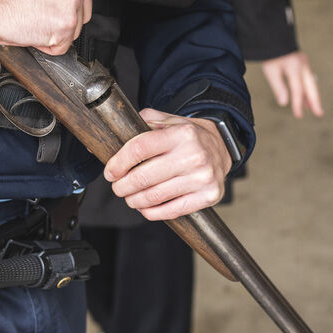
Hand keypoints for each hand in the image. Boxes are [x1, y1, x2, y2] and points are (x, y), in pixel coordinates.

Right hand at [0, 0, 97, 54]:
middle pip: (84, 10)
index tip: (54, 1)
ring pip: (75, 29)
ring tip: (34, 17)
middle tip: (39, 8)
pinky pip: (63, 45)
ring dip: (55, 30)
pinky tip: (33, 28)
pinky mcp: (65, 24)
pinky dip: (47, 44)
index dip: (68, 0)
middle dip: (63, 16)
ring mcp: (73, 0)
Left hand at [103, 108, 230, 220]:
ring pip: (154, 196)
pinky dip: (152, 212)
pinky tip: (145, 207)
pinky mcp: (208, 196)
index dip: (118, 163)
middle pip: (143, 177)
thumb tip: (114, 133)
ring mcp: (202, 178)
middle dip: (122, 186)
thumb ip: (144, 122)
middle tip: (118, 187)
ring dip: (134, 200)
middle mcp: (193, 155)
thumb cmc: (190, 137)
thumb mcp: (169, 121)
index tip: (111, 172)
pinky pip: (172, 211)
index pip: (139, 149)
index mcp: (181, 134)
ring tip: (130, 197)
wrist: (222, 147)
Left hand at [260, 51, 322, 117]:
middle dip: (315, 101)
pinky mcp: (302, 62)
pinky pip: (307, 78)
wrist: (274, 36)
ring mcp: (304, 63)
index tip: (298, 115)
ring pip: (311, 82)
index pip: (298, 89)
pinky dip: (308, 88)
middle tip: (319, 114)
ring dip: (312, 96)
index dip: (298, 103)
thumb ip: (278, 87)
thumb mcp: (271, 71)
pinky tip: (306, 96)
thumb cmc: (271, 54)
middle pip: (311, 86)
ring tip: (313, 108)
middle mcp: (302, 65)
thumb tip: (284, 103)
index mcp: (294, 67)